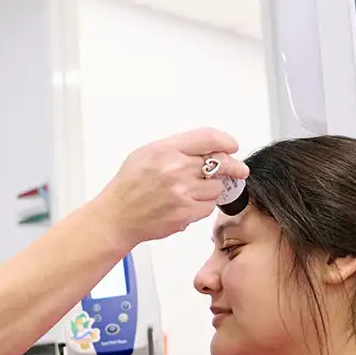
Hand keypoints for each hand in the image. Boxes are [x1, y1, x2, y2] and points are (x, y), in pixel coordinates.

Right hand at [95, 128, 248, 245]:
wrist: (117, 216)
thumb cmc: (130, 185)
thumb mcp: (147, 153)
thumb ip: (177, 148)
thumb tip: (208, 148)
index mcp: (166, 149)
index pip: (208, 138)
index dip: (226, 141)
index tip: (232, 147)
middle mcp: (175, 168)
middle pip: (221, 163)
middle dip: (233, 167)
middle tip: (239, 170)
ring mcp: (182, 191)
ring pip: (217, 187)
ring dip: (212, 189)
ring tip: (194, 191)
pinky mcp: (185, 213)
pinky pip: (209, 207)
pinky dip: (203, 206)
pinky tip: (188, 204)